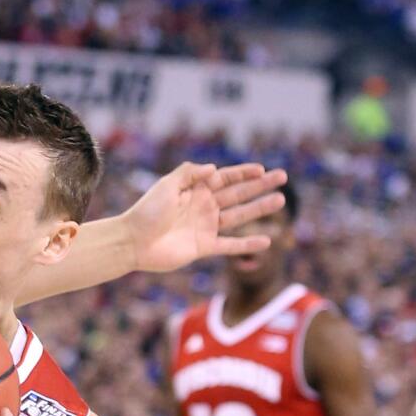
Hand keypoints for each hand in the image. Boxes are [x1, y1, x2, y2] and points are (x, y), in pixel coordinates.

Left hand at [128, 162, 288, 272]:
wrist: (132, 242)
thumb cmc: (146, 212)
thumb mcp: (166, 186)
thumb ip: (189, 173)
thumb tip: (215, 169)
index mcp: (194, 190)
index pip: (225, 178)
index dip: (243, 173)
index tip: (262, 169)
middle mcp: (203, 206)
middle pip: (237, 194)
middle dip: (259, 186)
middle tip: (283, 178)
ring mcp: (205, 227)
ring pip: (239, 216)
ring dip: (260, 208)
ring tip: (281, 201)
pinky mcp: (203, 247)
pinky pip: (231, 245)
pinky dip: (248, 244)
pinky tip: (267, 241)